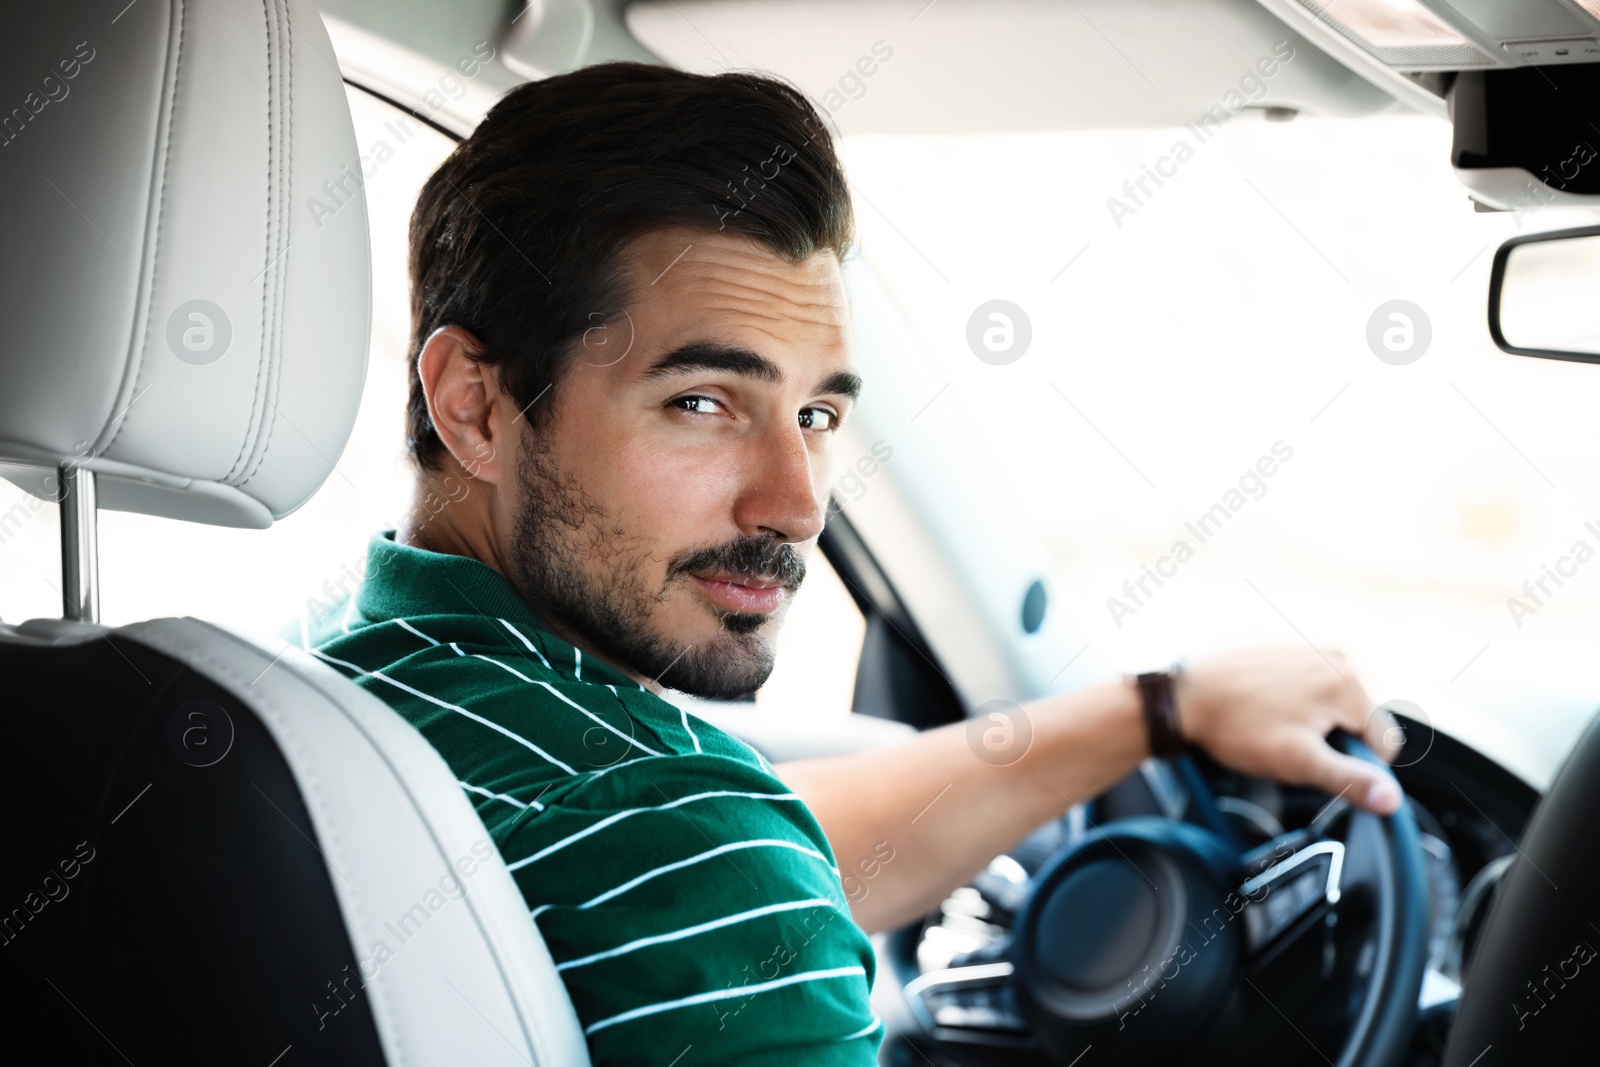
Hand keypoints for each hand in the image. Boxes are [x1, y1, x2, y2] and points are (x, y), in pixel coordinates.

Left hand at [1175, 647, 1403, 814]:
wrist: (1183, 697)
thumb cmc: (1238, 727)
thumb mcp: (1299, 762)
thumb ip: (1350, 780)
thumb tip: (1391, 800)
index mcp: (1347, 681)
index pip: (1383, 741)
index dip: (1356, 765)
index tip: (1318, 767)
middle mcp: (1334, 655)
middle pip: (1358, 719)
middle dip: (1333, 740)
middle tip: (1291, 747)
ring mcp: (1308, 646)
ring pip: (1332, 703)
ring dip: (1313, 722)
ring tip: (1274, 729)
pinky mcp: (1284, 647)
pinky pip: (1307, 685)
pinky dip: (1295, 702)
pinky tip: (1265, 711)